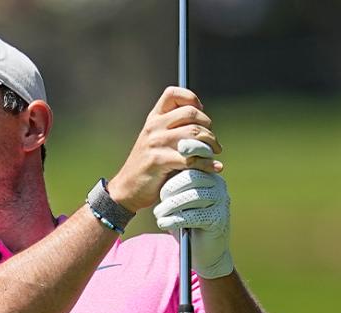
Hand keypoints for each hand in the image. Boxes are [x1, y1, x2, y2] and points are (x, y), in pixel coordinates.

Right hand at [107, 87, 222, 212]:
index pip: (173, 94)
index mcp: (154, 119)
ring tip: (213, 155)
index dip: (192, 100)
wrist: (127, 189)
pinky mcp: (159, 161)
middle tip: (213, 143)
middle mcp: (154, 126)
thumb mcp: (157, 141)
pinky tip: (213, 168)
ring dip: (209, 146)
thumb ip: (175, 130)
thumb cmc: (149, 166)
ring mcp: (155, 143)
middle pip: (191, 113)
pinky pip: (191, 158)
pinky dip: (206, 164)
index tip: (200, 117)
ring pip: (193, 134)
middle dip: (208, 127)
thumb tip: (205, 125)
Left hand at [154, 149, 231, 278]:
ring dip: (170, 206)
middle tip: (159, 201)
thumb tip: (157, 165)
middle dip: (170, 188)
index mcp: (209, 176)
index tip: (163, 165)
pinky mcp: (218, 219)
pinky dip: (175, 220)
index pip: (193, 162)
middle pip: (191, 177)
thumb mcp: (179, 201)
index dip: (179, 163)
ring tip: (158, 214)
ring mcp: (221, 202)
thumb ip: (174, 184)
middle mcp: (218, 186)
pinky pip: (194, 215)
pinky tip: (164, 224)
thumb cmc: (188, 224)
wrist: (204, 252)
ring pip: (192, 196)